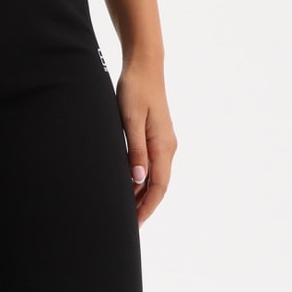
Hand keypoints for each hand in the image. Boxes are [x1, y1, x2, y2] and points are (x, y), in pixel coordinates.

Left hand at [115, 59, 177, 226]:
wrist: (144, 65)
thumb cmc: (135, 89)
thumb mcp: (131, 120)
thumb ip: (135, 150)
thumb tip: (139, 179)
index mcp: (163, 146)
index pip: (158, 187)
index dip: (146, 208)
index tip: (134, 225)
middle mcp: (167, 147)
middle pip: (158, 187)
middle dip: (143, 208)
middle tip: (126, 227)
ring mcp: (163, 143)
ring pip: (154, 178)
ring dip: (141, 196)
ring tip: (124, 213)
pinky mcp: (156, 137)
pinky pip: (151, 167)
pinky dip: (140, 182)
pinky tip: (128, 188)